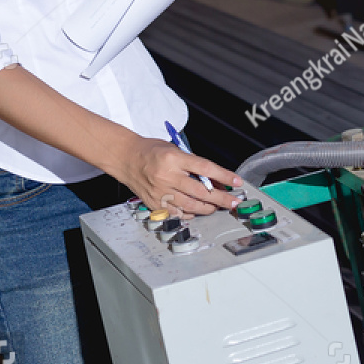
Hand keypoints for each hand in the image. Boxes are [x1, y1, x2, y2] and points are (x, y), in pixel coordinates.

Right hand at [109, 133, 241, 214]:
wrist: (126, 158)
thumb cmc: (151, 151)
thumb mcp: (175, 149)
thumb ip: (194, 164)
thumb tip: (216, 180)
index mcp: (173, 158)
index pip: (205, 168)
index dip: (224, 176)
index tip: (236, 182)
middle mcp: (167, 176)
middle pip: (200, 191)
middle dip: (221, 199)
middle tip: (233, 202)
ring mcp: (160, 191)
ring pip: (190, 206)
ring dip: (207, 208)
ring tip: (217, 207)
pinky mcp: (155, 203)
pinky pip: (177, 213)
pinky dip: (190, 213)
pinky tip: (196, 211)